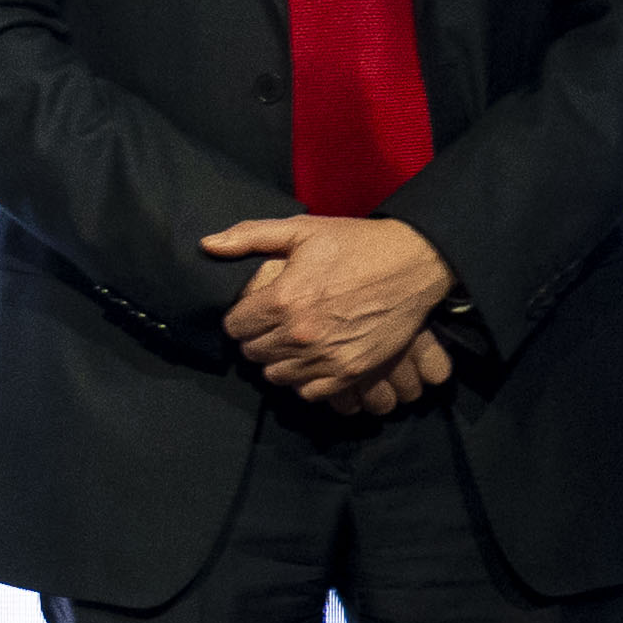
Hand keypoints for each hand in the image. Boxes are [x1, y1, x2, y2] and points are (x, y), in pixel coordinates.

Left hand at [199, 214, 456, 402]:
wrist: (415, 263)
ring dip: (278, 360)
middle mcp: (300, 335)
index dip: (240, 317)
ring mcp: (326, 358)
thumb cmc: (356, 243)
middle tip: (272, 324)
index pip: (235, 327)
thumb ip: (249, 237)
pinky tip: (311, 359)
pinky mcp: (351, 372)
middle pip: (253, 353)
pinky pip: (309, 392)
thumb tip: (207, 246)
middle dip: (257, 338)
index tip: (253, 310)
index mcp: (282, 300)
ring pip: (277, 376)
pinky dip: (304, 379)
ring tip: (290, 341)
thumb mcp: (301, 230)